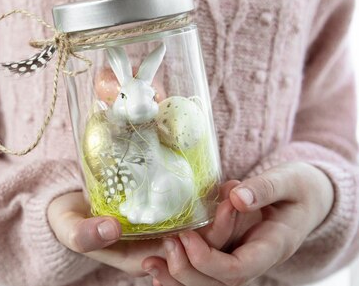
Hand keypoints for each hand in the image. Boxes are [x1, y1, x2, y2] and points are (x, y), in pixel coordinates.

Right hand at [47, 181, 241, 276]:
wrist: (66, 206)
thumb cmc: (67, 222)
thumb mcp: (70, 230)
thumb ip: (86, 234)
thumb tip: (112, 228)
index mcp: (143, 259)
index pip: (184, 262)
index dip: (203, 247)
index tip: (213, 217)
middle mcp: (158, 247)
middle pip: (202, 247)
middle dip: (222, 226)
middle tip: (232, 196)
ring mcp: (162, 227)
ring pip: (203, 229)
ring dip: (220, 211)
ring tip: (231, 185)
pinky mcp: (163, 208)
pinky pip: (193, 209)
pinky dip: (207, 199)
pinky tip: (218, 180)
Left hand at [142, 162, 333, 285]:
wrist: (306, 199)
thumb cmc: (298, 187)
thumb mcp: (289, 180)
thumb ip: (266, 188)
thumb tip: (237, 197)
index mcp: (272, 247)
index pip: (238, 269)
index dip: (208, 259)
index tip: (186, 235)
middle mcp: (255, 261)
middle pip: (219, 283)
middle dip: (187, 271)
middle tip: (167, 242)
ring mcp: (241, 262)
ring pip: (209, 285)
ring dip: (177, 279)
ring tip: (149, 263)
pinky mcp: (228, 256)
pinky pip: (204, 276)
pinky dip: (179, 277)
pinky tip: (156, 269)